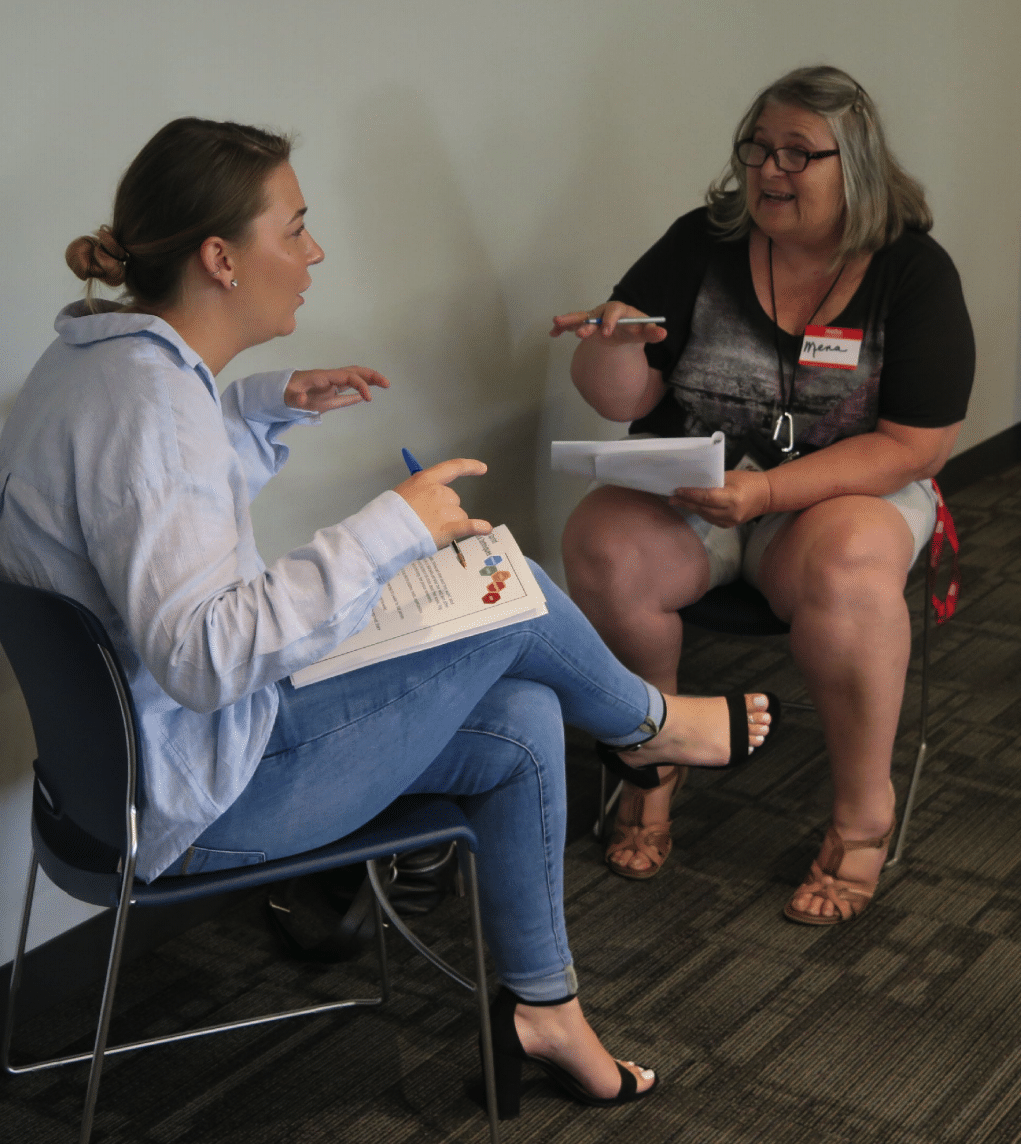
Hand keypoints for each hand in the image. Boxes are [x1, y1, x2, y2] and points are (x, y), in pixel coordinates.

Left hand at [284, 367, 389, 412]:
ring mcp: (332, 382)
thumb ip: (295, 399)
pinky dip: (361, 387)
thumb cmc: (286, 393)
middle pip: (355, 371)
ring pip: (354, 376)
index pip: (348, 377)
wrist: (281, 389)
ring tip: (385, 384)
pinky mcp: (331, 389)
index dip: (360, 385)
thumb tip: (300, 400)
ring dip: (370, 379)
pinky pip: (349, 385)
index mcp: (324, 377)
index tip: (368, 398)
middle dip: (372, 376)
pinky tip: (368, 393)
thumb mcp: (288, 397)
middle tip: (387, 384)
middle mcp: (330, 377)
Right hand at [395, 458, 491, 548]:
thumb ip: (419, 495)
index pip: (453, 468)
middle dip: (445, 510)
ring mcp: (445, 510)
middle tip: (427, 520)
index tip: (482, 468)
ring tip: (429, 531)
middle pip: (454, 499)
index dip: (469, 467)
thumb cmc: (388, 514)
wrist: (384, 532)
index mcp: (425, 480)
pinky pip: (469, 526)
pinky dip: (479, 528)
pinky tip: (486, 529)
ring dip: (450, 523)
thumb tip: (427, 506)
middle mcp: (439, 492)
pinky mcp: (449, 528)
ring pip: (459, 516)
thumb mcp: (402, 493)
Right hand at [550, 302, 667, 343]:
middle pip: (594, 314)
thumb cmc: (635, 328)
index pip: (614, 311)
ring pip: (580, 317)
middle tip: (583, 335)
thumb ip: (651, 333)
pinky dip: (562, 327)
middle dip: (588, 324)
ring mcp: (593, 317)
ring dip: (569, 320)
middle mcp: (604, 311)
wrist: (625, 328)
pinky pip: (572, 324)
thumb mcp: (644, 331)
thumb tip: (663, 333)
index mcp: (619, 310)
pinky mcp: (585, 323)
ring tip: (557, 322)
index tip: (606, 333)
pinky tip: (553, 333)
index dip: (609, 321)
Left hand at [669, 469, 772, 527]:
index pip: (707, 497)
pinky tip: (692, 506)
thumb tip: (694, 484)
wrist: (766, 496)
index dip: (691, 494)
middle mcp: (731, 512)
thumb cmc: (749, 481)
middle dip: (686, 502)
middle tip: (672, 497)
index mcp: (733, 498)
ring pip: (705, 515)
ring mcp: (730, 521)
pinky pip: (710, 519)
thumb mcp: (730, 477)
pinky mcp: (729, 525)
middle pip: (703, 508)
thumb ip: (713, 482)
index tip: (678, 490)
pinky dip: (700, 512)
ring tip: (678, 501)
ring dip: (691, 508)